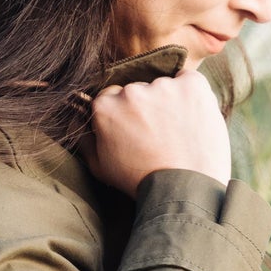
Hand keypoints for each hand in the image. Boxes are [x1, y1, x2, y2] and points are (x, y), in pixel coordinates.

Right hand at [82, 68, 231, 195]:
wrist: (183, 190)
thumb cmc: (140, 181)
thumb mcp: (100, 166)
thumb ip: (85, 139)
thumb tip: (77, 118)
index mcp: (105, 106)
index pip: (113, 96)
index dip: (126, 114)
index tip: (137, 130)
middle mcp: (132, 92)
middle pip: (138, 90)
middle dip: (146, 107)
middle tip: (159, 134)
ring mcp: (163, 86)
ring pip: (164, 86)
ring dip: (169, 102)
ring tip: (179, 132)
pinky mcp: (191, 86)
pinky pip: (189, 80)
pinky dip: (191, 95)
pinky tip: (193, 118)